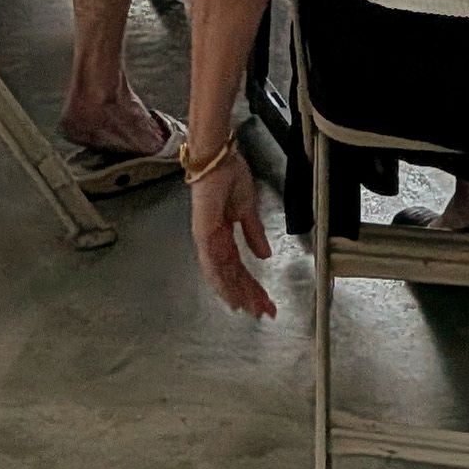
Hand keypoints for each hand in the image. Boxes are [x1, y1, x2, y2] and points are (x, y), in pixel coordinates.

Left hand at [192, 145, 278, 317]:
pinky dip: (221, 280)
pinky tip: (232, 293)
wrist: (217, 156)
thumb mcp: (247, 208)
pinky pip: (212, 262)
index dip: (252, 285)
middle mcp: (213, 241)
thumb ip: (253, 233)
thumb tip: (264, 255)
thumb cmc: (229, 174)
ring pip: (221, 275)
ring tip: (251, 308)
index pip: (239, 267)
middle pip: (231, 276)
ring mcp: (206, 239)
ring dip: (237, 293)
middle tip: (263, 312)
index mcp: (223, 235)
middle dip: (248, 295)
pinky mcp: (203, 232)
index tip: (266, 301)